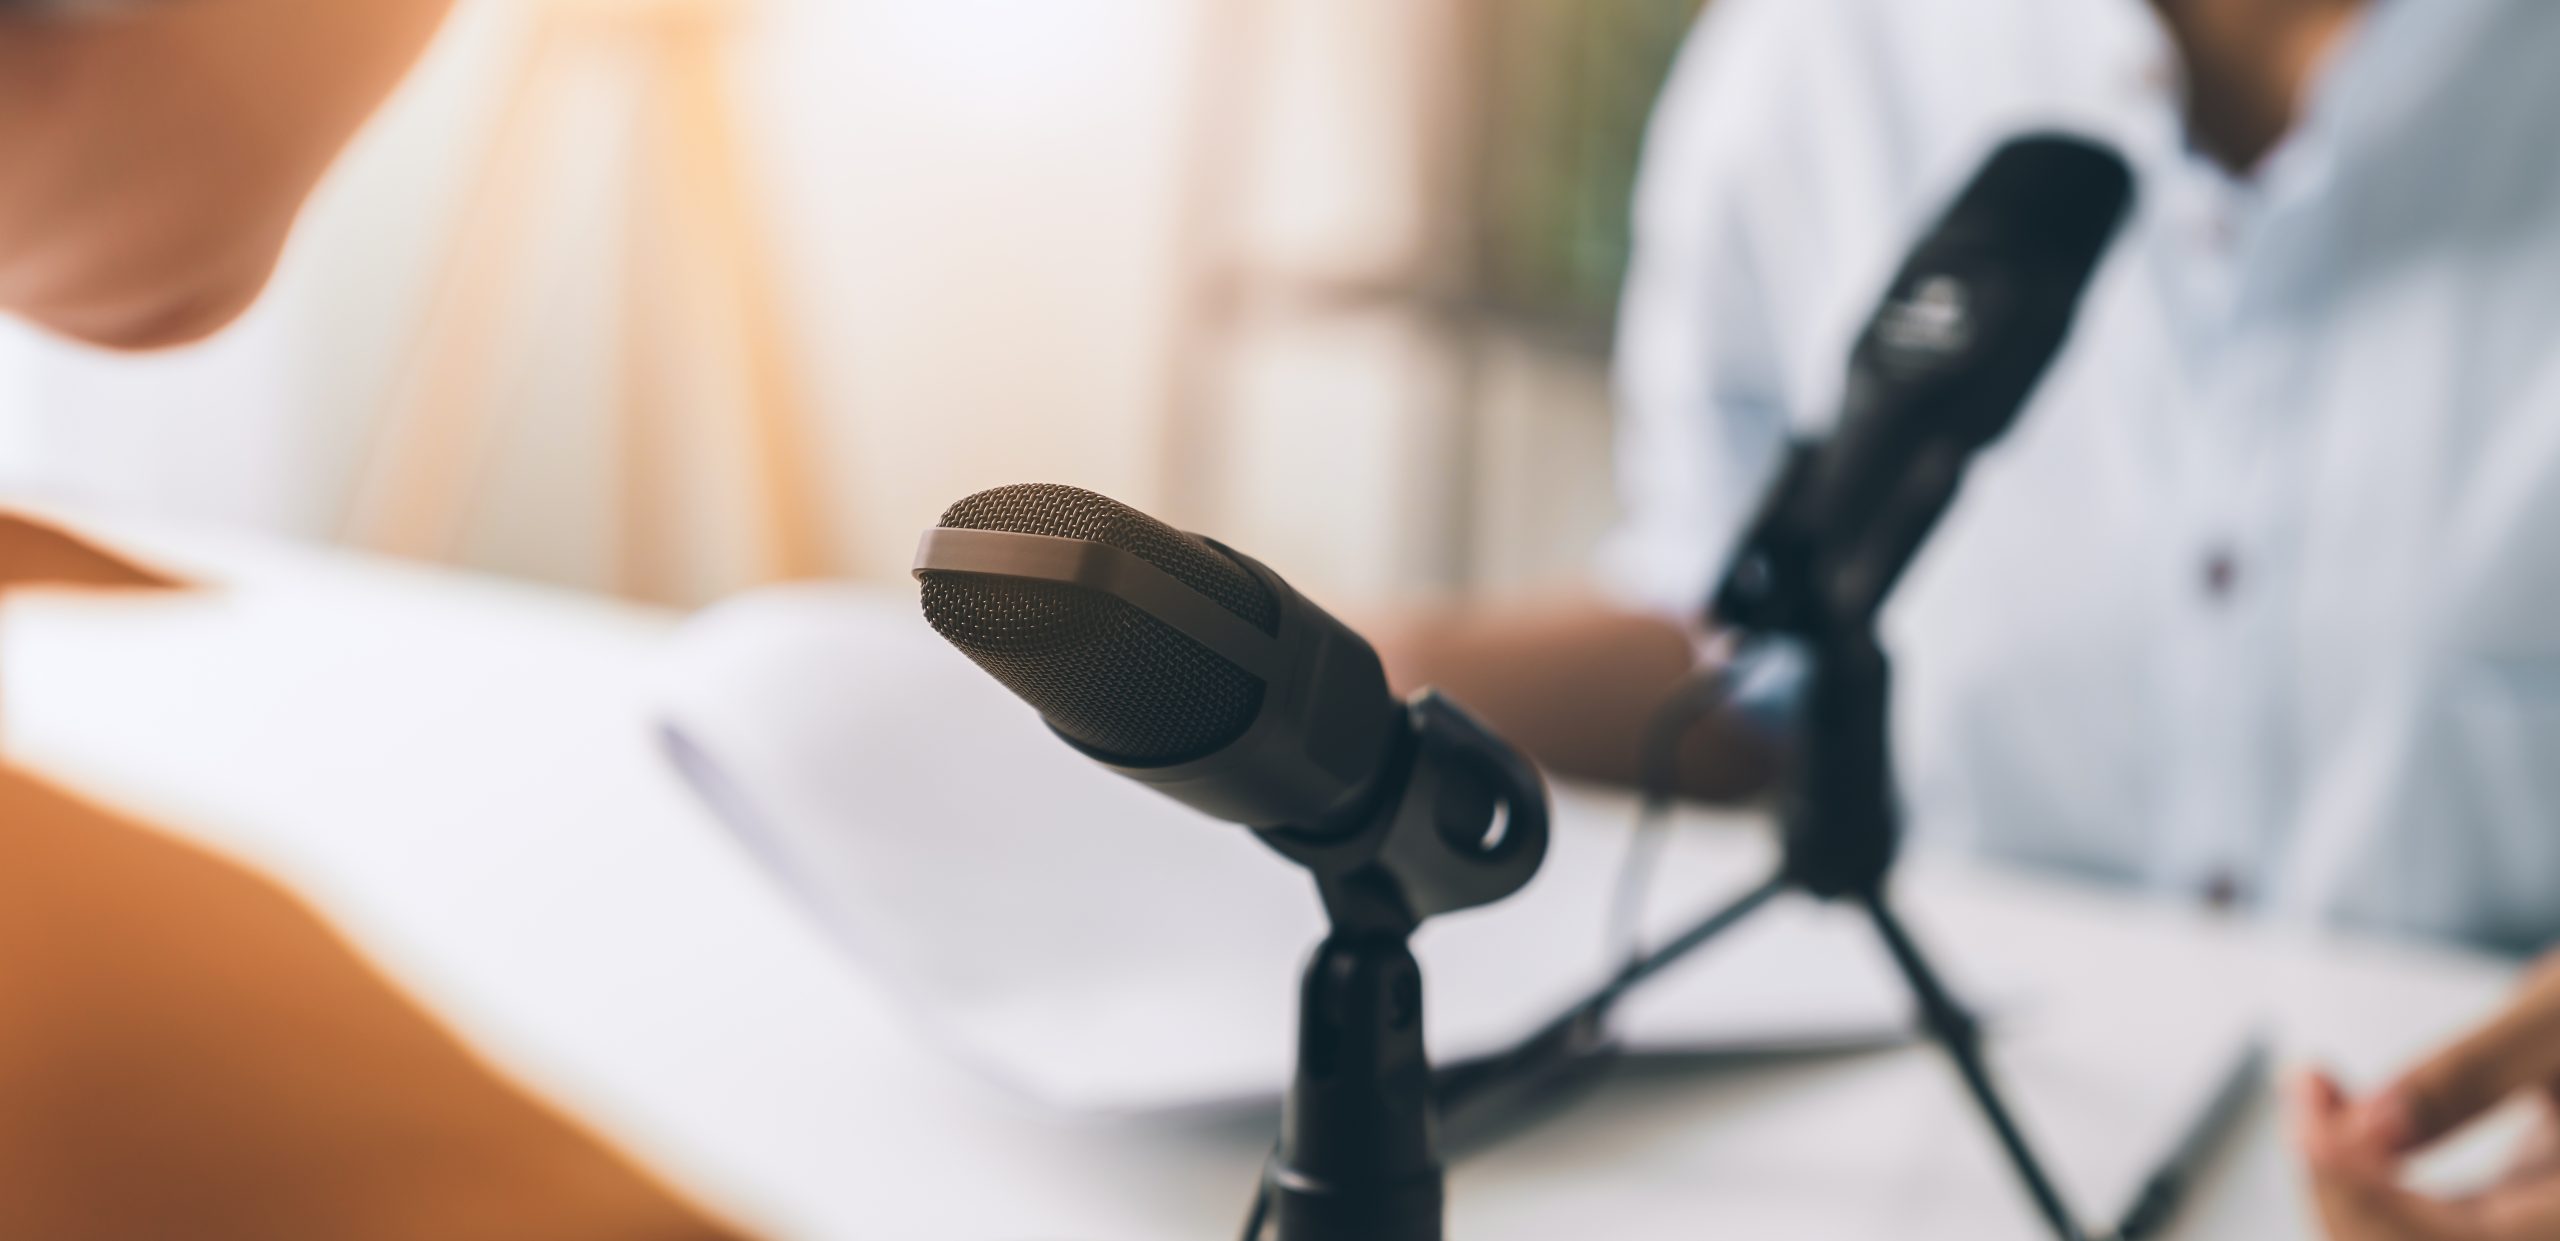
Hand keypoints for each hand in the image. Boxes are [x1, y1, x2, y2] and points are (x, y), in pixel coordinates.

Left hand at [2293, 955, 2559, 1238]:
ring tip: (2318, 1087)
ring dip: (2345, 1184)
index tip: (2314, 1121)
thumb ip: (2474, 1073)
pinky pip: (2426, 1222)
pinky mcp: (2518, 1215)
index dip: (2363, 1199)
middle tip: (2308, 1087)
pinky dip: (2367, 1175)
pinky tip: (2337, 1106)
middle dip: (2341, 1188)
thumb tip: (2370, 1124)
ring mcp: (2536, 1233)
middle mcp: (2555, 1237)